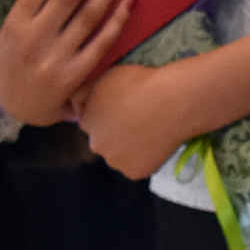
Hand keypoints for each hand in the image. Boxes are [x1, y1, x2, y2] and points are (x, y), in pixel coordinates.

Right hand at [0, 0, 131, 126]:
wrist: (19, 106)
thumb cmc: (17, 58)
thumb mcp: (12, 31)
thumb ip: (35, 5)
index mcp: (15, 22)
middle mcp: (34, 39)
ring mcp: (55, 59)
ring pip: (89, 14)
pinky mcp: (75, 76)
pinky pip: (102, 42)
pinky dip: (117, 20)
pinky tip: (130, 0)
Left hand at [76, 61, 202, 181]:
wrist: (172, 101)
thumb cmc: (141, 83)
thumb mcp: (105, 77)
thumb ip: (85, 92)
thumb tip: (77, 102)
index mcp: (87, 122)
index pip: (91, 122)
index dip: (107, 115)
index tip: (122, 109)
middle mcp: (97, 145)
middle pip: (104, 141)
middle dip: (115, 134)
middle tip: (136, 120)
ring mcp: (116, 161)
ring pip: (119, 155)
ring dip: (128, 147)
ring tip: (147, 130)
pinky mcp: (134, 172)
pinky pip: (137, 165)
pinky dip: (144, 157)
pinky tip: (154, 142)